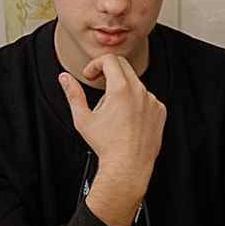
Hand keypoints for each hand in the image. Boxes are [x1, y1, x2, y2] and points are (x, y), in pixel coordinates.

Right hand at [60, 55, 165, 225]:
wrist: (128, 165)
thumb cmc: (106, 145)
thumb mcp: (83, 118)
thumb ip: (73, 94)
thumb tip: (64, 78)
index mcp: (121, 89)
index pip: (109, 60)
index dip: (95, 64)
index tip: (90, 75)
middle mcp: (140, 91)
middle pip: (124, 66)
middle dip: (108, 72)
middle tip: (99, 84)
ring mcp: (152, 101)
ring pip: (135, 84)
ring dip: (122, 89)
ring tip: (113, 112)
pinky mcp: (160, 111)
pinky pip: (147, 98)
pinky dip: (136, 102)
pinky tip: (128, 119)